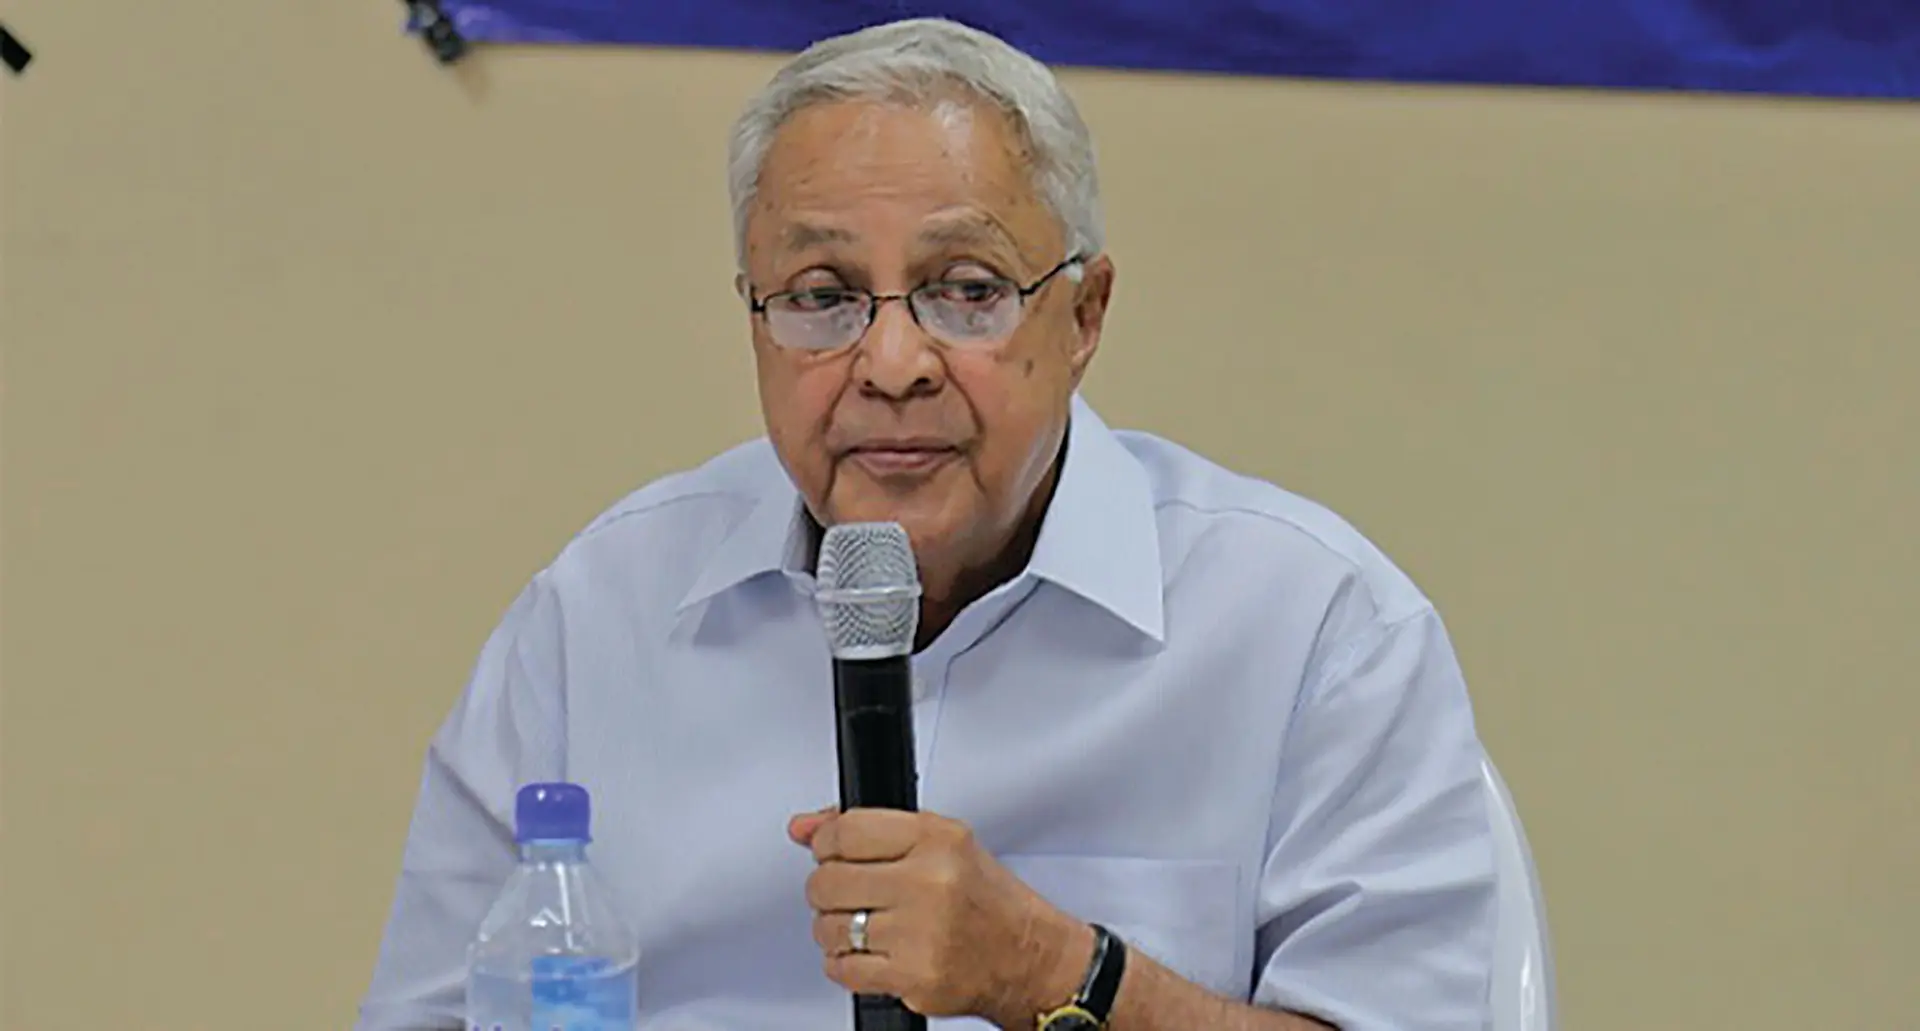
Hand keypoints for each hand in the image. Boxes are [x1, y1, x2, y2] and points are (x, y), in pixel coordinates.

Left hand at [789, 807, 1093, 1026]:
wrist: (1027, 956)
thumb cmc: (984, 900)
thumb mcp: (941, 843)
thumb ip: (868, 829)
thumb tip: (803, 827)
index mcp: (936, 839)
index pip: (845, 831)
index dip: (827, 845)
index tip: (832, 854)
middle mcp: (929, 882)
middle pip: (827, 881)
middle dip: (827, 891)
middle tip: (849, 894)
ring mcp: (920, 932)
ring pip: (829, 928)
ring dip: (836, 931)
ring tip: (865, 927)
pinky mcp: (913, 976)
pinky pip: (843, 969)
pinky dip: (847, 964)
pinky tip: (871, 953)